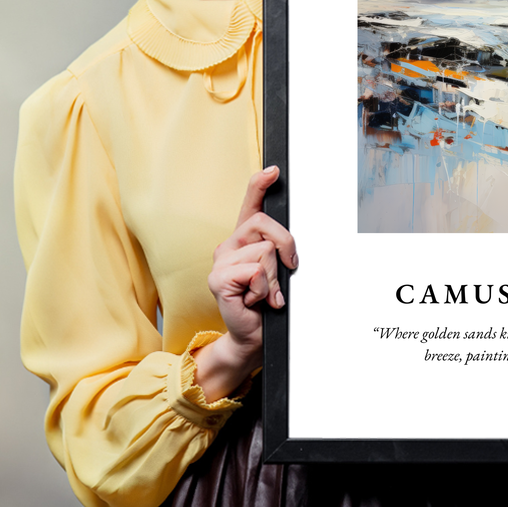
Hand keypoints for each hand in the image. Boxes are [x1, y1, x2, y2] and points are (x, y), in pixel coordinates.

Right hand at [193, 166, 297, 400]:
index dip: (260, 184)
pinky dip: (264, 289)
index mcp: (244, 239)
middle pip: (265, 224)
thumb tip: (289, 243)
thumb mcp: (278, 271)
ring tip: (265, 293)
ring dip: (274, 277)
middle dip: (286, 246)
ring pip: (265, 251)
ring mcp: (221, 261)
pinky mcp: (218, 279)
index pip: (250, 204)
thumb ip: (279, 251)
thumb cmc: (267, 302)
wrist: (253, 335)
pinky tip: (255, 300)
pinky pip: (255, 271)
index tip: (274, 170)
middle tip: (286, 270)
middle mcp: (229, 245)